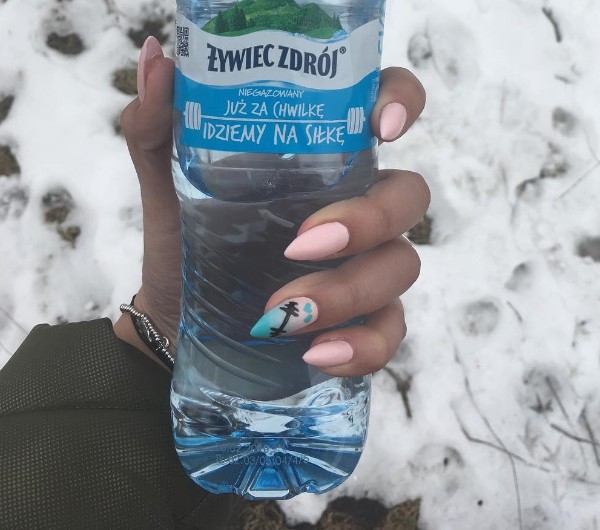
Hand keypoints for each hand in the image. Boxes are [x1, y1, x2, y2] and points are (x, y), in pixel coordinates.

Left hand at [114, 37, 428, 375]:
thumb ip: (159, 126)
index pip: (385, 110)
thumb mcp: (169, 182)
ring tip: (281, 316)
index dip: (401, 103)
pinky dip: (362, 347)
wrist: (179, 317)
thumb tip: (158, 59)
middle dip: (369, 219)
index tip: (383, 126)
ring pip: (402, 267)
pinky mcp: (365, 319)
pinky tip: (318, 354)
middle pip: (409, 196)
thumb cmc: (186, 240)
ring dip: (347, 292)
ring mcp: (368, 265)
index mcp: (325, 160)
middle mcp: (359, 205)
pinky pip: (390, 332)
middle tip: (300, 244)